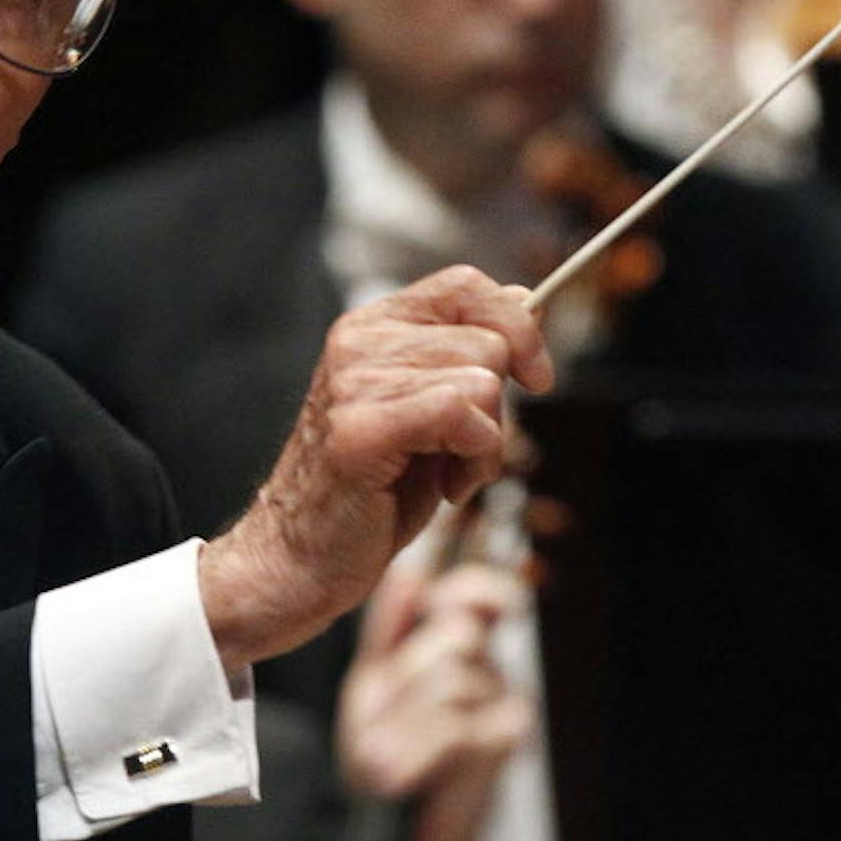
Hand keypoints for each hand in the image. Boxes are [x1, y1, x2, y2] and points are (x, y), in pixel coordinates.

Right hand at [197, 265, 551, 670]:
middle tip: (460, 453)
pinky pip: (459, 413)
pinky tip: (447, 487)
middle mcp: (357, 342)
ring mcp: (353, 382)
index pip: (465, 284)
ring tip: (446, 473)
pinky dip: (475, 459)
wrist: (303, 557)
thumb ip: (468, 354)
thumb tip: (525, 298)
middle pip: (488, 344)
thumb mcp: (432, 408)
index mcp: (373, 326)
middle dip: (499, 409)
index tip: (536, 377)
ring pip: (482, 383)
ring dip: (486, 444)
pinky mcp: (360, 429)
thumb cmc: (374, 489)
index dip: (518, 324)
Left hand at [337, 559, 533, 840]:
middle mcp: (489, 667)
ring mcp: (507, 701)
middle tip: (377, 728)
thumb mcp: (373, 685)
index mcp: (454, 646)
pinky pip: (455, 726)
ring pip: (452, 681)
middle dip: (405, 679)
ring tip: (382, 760)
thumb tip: (413, 572)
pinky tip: (398, 776)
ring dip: (401, 725)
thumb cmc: (385, 756)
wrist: (398, 835)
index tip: (442, 596)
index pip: (477, 592)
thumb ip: (389, 629)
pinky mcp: (509, 740)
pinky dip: (415, 753)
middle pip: (454, 633)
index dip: (473, 583)